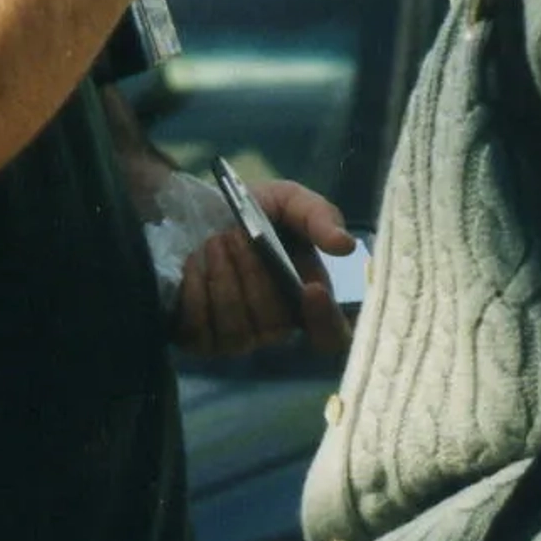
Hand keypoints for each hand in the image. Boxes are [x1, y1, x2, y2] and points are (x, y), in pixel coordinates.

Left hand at [173, 179, 355, 358]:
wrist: (195, 212)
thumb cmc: (250, 212)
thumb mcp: (287, 201)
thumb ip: (319, 216)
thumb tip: (346, 245)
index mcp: (306, 299)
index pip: (330, 335)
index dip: (325, 321)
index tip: (312, 289)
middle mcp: (275, 327)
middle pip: (275, 322)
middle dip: (254, 273)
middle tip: (235, 234)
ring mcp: (238, 339)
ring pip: (238, 327)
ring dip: (224, 278)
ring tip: (213, 241)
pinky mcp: (201, 340)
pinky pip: (202, 326)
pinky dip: (197, 288)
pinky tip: (194, 262)